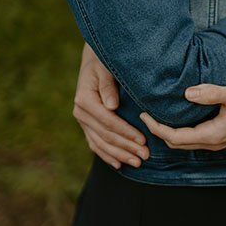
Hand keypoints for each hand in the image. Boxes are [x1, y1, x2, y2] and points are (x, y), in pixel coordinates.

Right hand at [73, 43, 149, 167]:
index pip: (109, 121)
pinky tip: (119, 164)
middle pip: (106, 135)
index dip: (126, 132)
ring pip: (101, 143)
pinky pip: (95, 143)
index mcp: (85, 99)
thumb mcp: (106, 69)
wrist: (94, 60)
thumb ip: (108, 87)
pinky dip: (107, 155)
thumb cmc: (104, 62)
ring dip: (119, 155)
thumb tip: (112, 106)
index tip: (143, 140)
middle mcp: (80, 112)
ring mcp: (82, 120)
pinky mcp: (86, 125)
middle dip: (127, 147)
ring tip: (137, 163)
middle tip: (145, 156)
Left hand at [139, 82, 225, 150]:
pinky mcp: (223, 136)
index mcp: (214, 135)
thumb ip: (211, 93)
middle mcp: (214, 143)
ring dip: (169, 132)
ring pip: (186, 143)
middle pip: (177, 143)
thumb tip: (186, 93)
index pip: (175, 138)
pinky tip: (178, 116)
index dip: (156, 128)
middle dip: (158, 131)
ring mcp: (219, 142)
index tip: (143, 114)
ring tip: (157, 115)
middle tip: (144, 114)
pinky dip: (181, 131)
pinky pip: (195, 138)